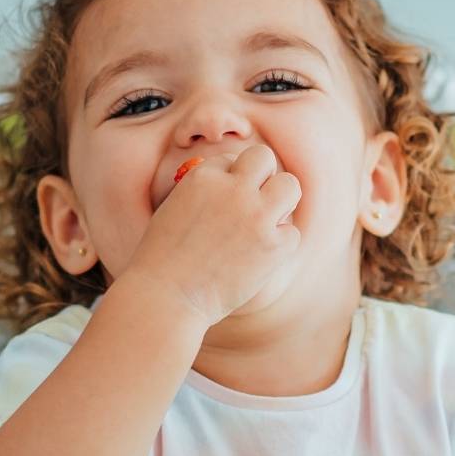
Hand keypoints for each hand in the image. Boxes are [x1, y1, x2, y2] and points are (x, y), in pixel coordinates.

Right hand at [122, 143, 301, 328]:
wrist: (166, 297)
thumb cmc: (162, 259)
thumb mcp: (174, 210)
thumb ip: (204, 192)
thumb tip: (232, 185)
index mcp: (202, 176)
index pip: (231, 160)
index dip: (230, 180)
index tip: (223, 201)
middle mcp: (232, 189)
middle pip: (264, 158)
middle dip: (261, 178)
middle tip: (253, 204)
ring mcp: (255, 215)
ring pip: (290, 186)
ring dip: (281, 202)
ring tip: (266, 223)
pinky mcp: (272, 246)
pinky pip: (292, 233)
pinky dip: (280, 245)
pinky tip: (260, 257)